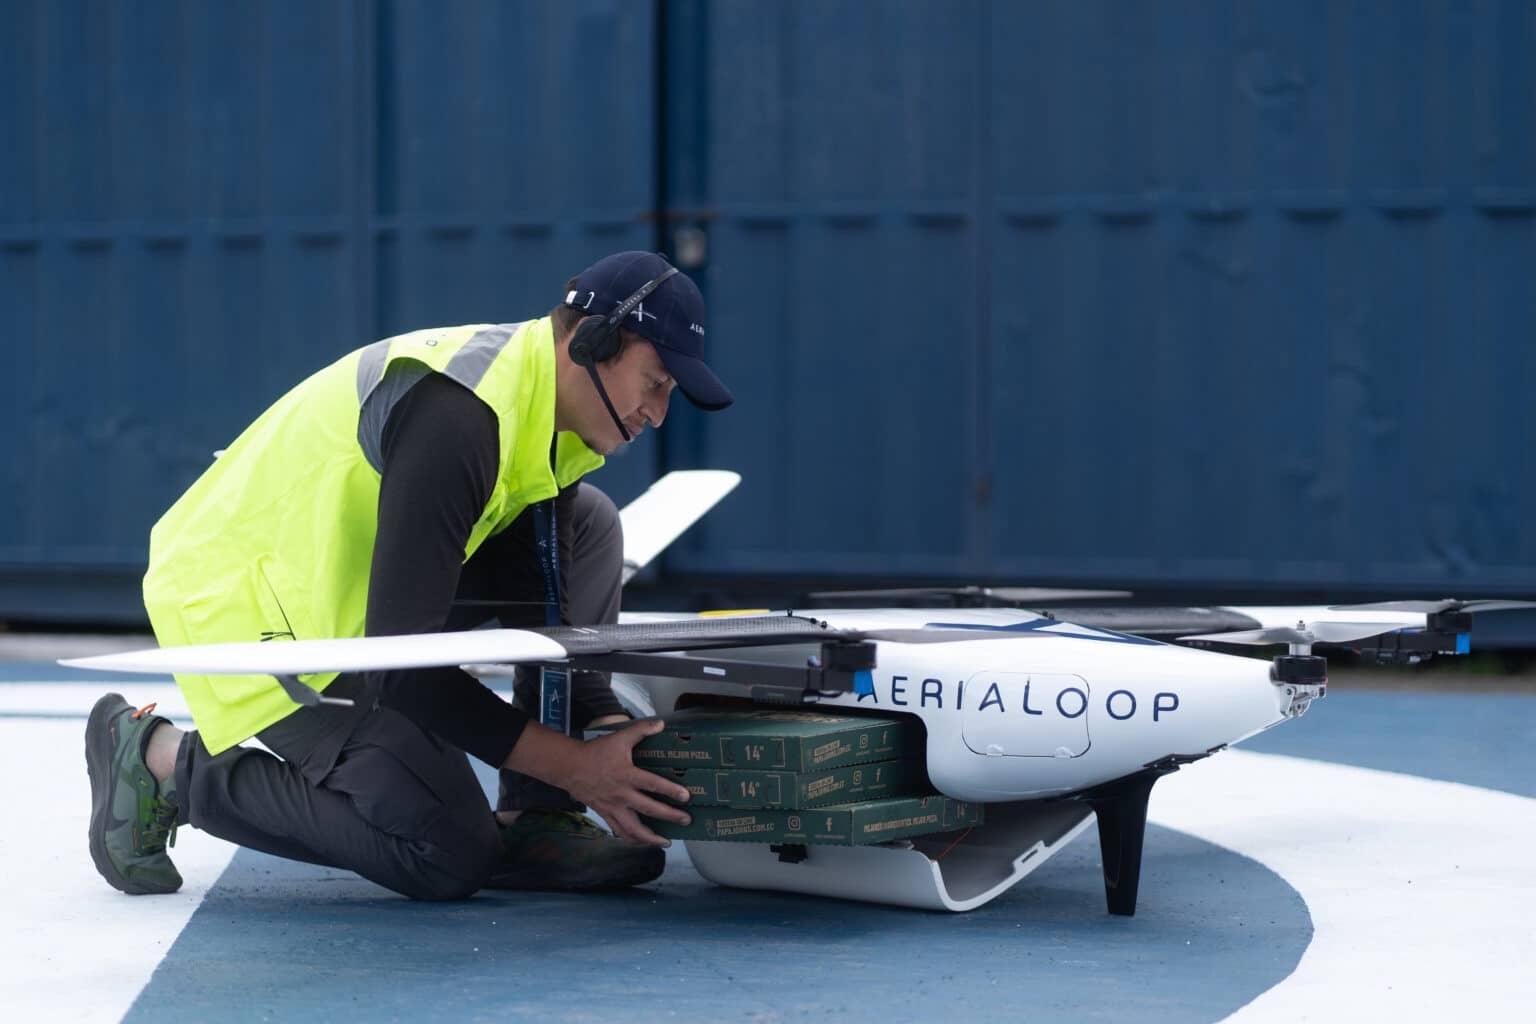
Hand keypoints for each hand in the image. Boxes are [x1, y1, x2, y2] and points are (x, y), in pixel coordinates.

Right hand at [504, 719, 690, 845]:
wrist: (569, 766)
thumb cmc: (596, 752)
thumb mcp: (619, 737)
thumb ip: (641, 730)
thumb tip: (662, 723)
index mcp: (627, 775)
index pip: (653, 785)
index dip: (671, 791)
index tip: (686, 797)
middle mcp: (621, 795)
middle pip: (649, 810)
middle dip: (669, 816)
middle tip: (686, 820)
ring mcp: (612, 807)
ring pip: (633, 829)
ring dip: (651, 838)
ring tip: (666, 842)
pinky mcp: (605, 814)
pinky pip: (619, 831)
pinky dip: (632, 838)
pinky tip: (641, 842)